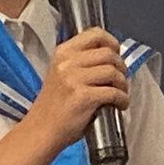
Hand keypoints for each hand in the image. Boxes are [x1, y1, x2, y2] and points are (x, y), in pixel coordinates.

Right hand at [24, 28, 127, 150]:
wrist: (41, 130)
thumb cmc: (53, 105)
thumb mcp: (61, 73)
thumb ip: (80, 61)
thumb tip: (110, 57)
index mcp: (62, 52)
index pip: (95, 34)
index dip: (111, 43)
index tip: (116, 53)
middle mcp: (67, 62)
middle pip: (108, 54)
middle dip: (121, 67)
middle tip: (120, 79)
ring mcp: (74, 79)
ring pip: (113, 72)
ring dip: (123, 84)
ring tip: (120, 93)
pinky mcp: (83, 97)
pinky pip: (113, 92)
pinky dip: (122, 99)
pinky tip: (120, 104)